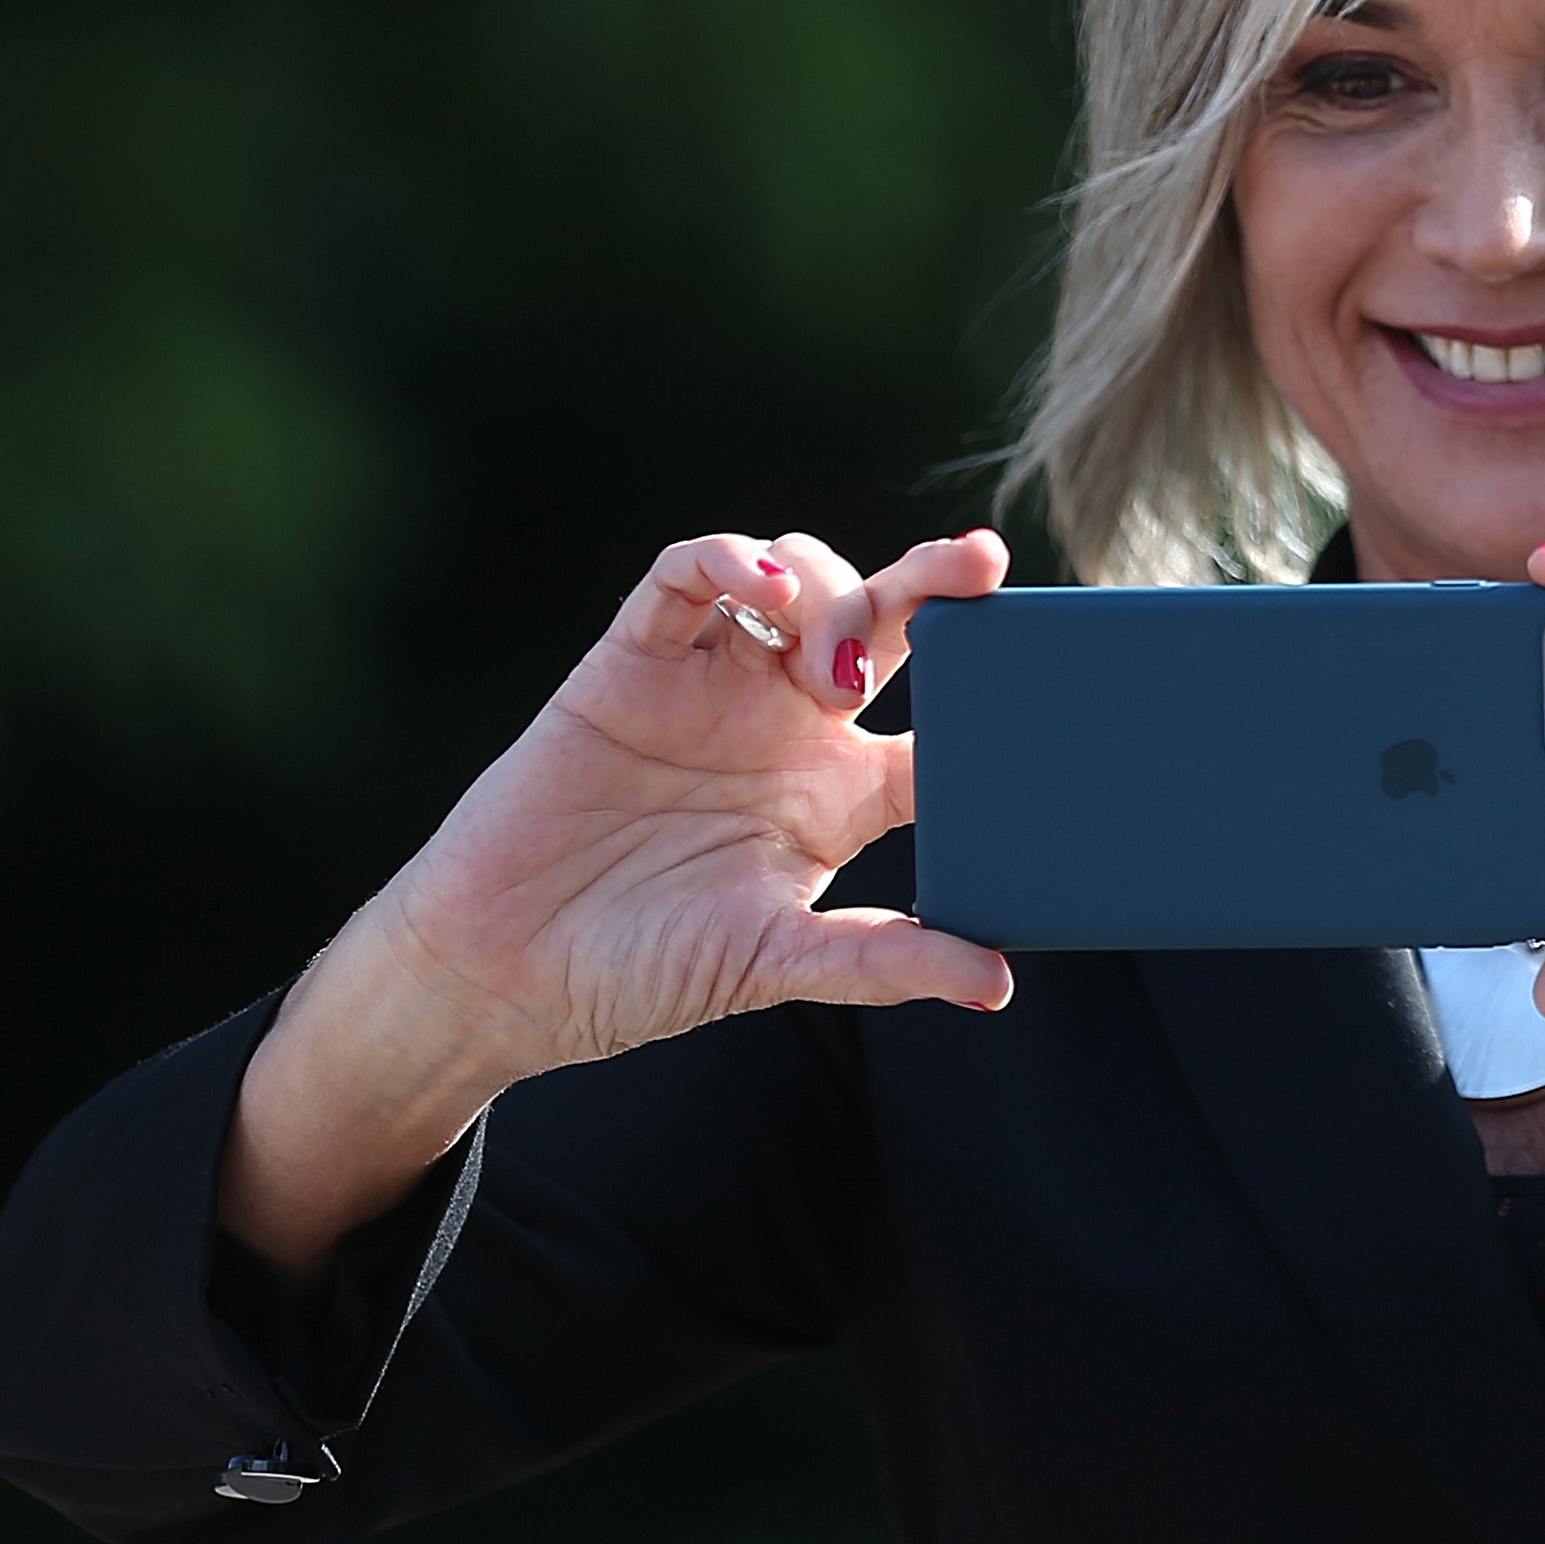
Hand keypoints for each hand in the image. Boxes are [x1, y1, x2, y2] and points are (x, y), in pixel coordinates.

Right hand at [222, 526, 1012, 1275]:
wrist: (500, 974)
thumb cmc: (638, 973)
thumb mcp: (776, 967)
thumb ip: (881, 962)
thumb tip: (997, 982)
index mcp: (837, 795)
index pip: (938, 723)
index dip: (990, 695)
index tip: (1044, 676)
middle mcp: (784, 726)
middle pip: (881, 624)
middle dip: (934, 583)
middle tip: (979, 568)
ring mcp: (711, 686)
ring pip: (795, 581)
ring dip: (830, 588)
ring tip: (831, 655)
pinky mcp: (631, 660)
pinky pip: (686, 578)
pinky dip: (729, 562)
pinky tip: (761, 593)